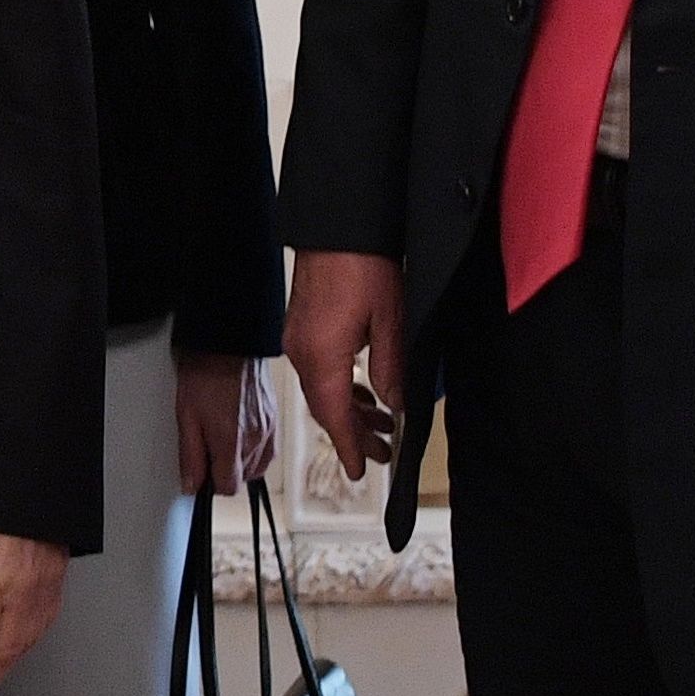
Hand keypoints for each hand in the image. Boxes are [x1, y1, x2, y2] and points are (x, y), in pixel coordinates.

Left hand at [174, 352, 278, 496]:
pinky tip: (239, 431)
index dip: (211, 482)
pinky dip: (254, 448)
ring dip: (241, 460)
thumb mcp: (186, 416)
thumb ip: (190, 456)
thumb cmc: (205, 373)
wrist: (230, 342)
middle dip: (225, 470)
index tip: (202, 469)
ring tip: (223, 435)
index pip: (227, 487)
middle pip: (243, 478)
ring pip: (257, 466)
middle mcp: (256, 441)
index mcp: (232, 444)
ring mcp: (270, 430)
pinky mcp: (276, 419)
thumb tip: (192, 485)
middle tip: (209, 445)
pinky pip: (268, 450)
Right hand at [284, 251, 403, 480]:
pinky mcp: (303, 324)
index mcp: (321, 357)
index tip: (361, 471)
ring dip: (351, 409)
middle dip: (354, 433)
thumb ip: (391, 369)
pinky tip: (363, 388)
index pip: (334, 416)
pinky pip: (319, 369)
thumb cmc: (363, 264)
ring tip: (382, 423)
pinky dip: (341, 387)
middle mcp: (302, 351)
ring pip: (323, 389)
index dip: (350, 446)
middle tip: (383, 453)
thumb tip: (395, 404)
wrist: (338, 224)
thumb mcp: (390, 321)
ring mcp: (299, 337)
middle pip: (326, 407)